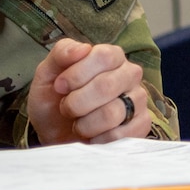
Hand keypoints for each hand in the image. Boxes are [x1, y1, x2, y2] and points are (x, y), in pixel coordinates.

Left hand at [25, 40, 150, 144]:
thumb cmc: (54, 99)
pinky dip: (98, 140)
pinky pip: (121, 135)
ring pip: (112, 113)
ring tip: (79, 124)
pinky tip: (93, 137)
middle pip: (106, 86)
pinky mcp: (142, 125)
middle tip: (66, 108)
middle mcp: (130, 74)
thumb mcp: (48, 73)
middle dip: (76, 103)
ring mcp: (139, 100)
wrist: (55, 133)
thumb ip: (62, 53)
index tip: (59, 87)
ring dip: (85, 125)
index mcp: (112, 56)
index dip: (77, 74)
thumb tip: (82, 48)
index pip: (104, 56)